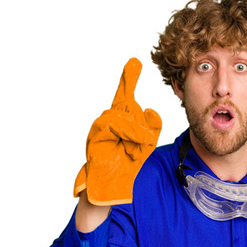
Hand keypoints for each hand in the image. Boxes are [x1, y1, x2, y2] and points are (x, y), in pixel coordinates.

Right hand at [73, 58, 161, 204]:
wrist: (110, 185)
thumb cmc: (125, 165)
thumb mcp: (146, 145)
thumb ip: (151, 128)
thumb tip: (151, 110)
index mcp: (121, 120)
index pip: (125, 95)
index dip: (129, 78)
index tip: (135, 61)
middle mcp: (109, 119)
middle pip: (130, 107)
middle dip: (140, 127)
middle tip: (142, 143)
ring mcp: (101, 126)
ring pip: (123, 114)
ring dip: (135, 131)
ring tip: (138, 145)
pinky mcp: (95, 134)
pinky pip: (114, 124)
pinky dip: (126, 132)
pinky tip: (132, 143)